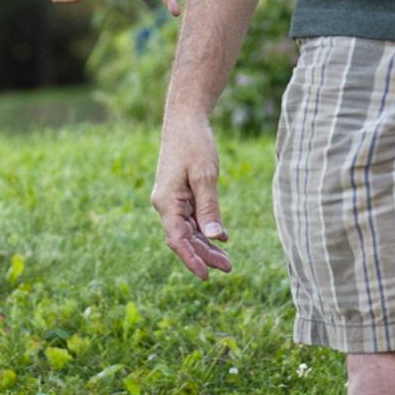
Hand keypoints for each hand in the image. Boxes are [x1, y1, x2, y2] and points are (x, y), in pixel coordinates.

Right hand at [152, 115, 229, 277]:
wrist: (185, 119)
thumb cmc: (194, 143)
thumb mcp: (205, 175)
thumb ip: (209, 207)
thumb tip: (216, 237)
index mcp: (167, 201)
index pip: (177, 239)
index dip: (191, 259)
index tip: (206, 276)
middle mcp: (166, 204)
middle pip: (184, 238)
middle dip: (204, 255)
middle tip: (229, 268)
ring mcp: (173, 199)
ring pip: (189, 230)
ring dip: (206, 244)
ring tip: (227, 260)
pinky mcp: (181, 194)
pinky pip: (192, 218)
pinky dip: (206, 229)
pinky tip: (222, 238)